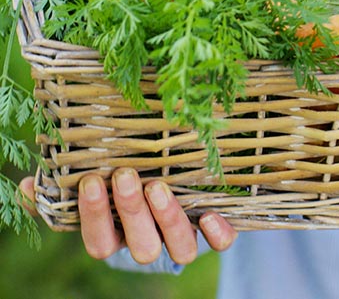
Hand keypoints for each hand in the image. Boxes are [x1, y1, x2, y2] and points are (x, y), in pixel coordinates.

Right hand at [19, 169, 236, 264]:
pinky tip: (208, 214)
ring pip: (179, 249)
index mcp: (120, 238)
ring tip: (160, 187)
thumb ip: (60, 192)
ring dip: (168, 219)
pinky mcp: (214, 234)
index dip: (94, 217)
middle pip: (139, 245)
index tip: (91, 181)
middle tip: (126, 176)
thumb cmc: (127, 189)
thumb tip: (30, 182)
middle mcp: (152, 243)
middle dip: (131, 211)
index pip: (100, 242)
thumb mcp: (95, 189)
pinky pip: (221, 245)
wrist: (182, 198)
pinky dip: (218, 234)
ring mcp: (184, 240)